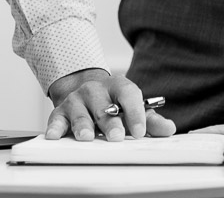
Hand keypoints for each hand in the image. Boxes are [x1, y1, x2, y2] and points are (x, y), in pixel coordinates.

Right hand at [44, 68, 176, 142]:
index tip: (139, 132)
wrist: (87, 93)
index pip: (128, 94)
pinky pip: (56, 119)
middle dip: (109, 122)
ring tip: (87, 137)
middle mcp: (95, 90)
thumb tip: (169, 129)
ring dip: (83, 124)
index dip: (135, 112)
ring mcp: (76, 99)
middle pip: (103, 106)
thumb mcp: (134, 109)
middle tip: (116, 136)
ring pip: (79, 112)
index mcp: (118, 87)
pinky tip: (54, 136)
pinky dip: (55, 127)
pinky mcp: (60, 111)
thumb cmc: (114, 105)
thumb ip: (151, 120)